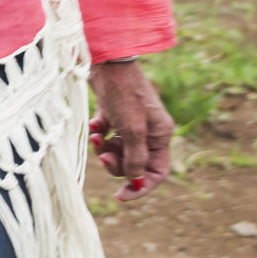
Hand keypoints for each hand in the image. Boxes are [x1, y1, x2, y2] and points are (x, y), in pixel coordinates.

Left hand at [90, 59, 173, 199]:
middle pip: (134, 162)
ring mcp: (131, 121)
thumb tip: (136, 180)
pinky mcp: (114, 113)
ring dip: (105, 149)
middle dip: (117, 164)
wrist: (107, 61)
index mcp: (161, 135)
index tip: (121, 196)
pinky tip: (95, 125)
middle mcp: (148, 130)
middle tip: (103, 155)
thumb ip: (135, 157)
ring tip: (96, 138)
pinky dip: (99, 134)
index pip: (156, 171)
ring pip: (118, 150)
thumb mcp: (132, 130)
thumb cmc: (123, 94)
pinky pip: (107, 134)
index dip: (140, 186)